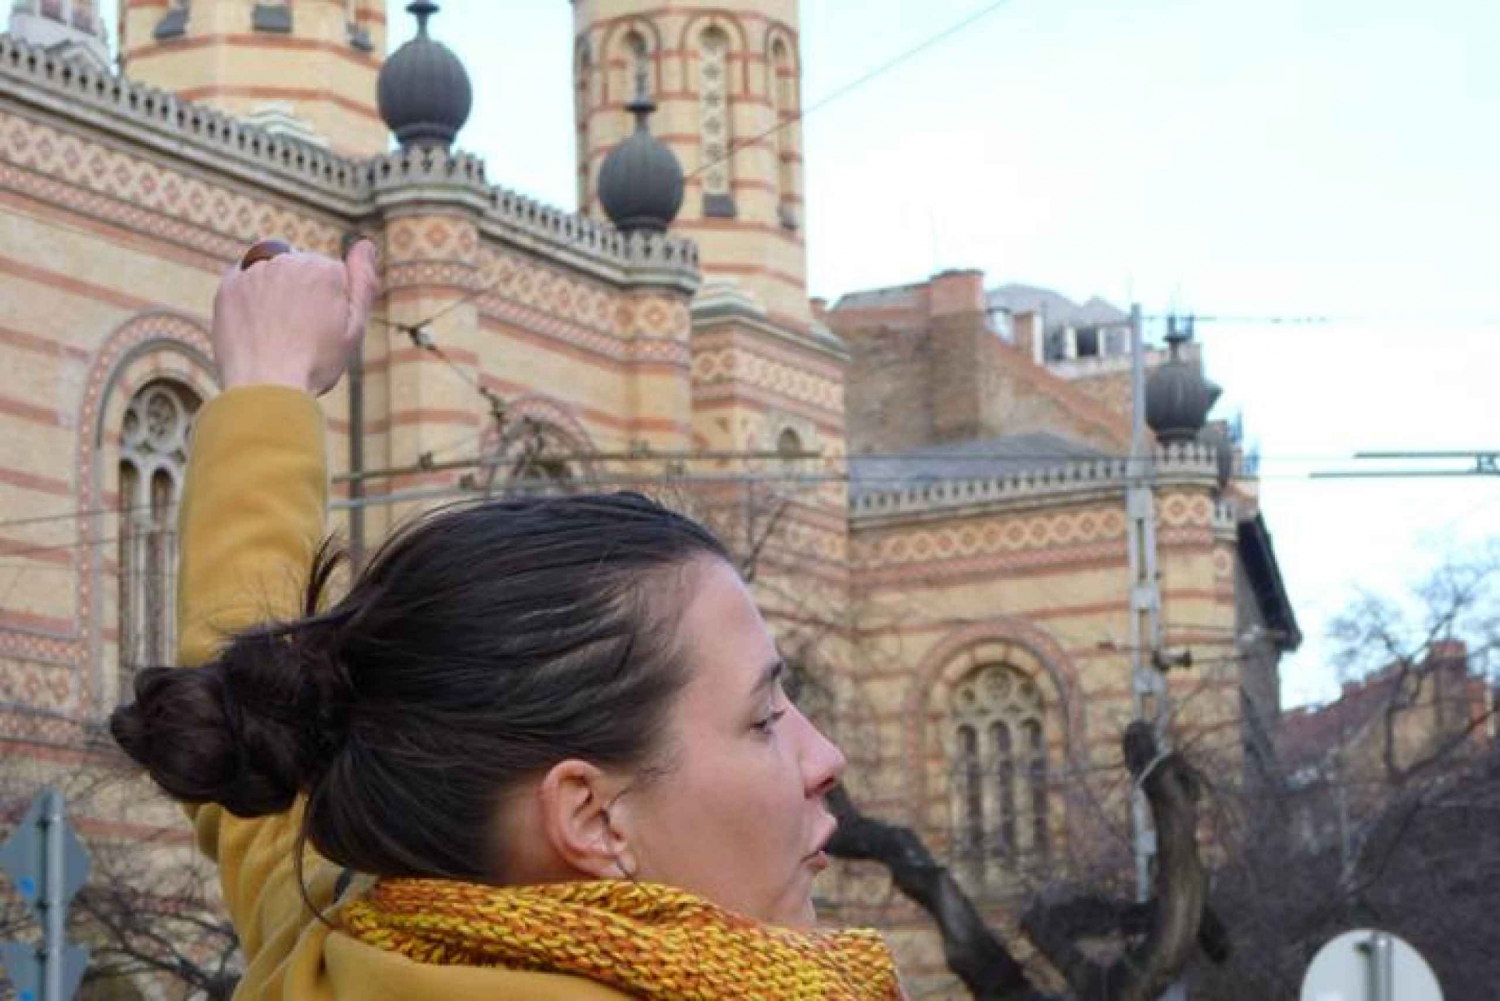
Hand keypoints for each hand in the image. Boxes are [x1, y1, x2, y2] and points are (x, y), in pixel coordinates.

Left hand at [211, 240, 380, 395]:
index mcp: (324, 269)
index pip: (332, 275)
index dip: (331, 305)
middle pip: (302, 269)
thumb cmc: (315, 363)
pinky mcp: (229, 284)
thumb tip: (366, 244)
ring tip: (277, 329)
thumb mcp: (354, 328)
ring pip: (273, 271)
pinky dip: (252, 294)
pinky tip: (258, 322)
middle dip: (303, 292)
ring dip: (276, 290)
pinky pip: (244, 278)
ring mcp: (255, 271)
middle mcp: (289, 261)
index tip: (324, 331)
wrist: (263, 387)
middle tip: (300, 333)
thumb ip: (363, 283)